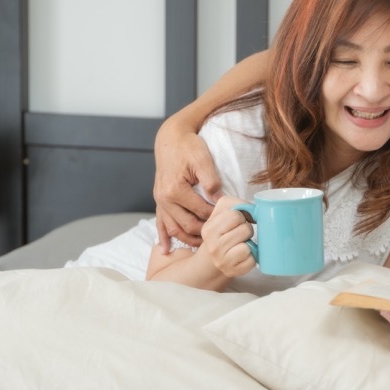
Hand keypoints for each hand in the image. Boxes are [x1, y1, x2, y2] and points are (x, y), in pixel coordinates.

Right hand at [154, 118, 220, 248]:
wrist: (170, 139)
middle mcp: (164, 198)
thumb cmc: (188, 147)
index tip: (230, 221)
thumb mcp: (203, 159)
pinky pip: (160, 223)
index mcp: (175, 190)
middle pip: (187, 225)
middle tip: (222, 236)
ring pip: (174, 228)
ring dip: (188, 239)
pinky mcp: (159, 201)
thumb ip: (211, 181)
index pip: (201, 212)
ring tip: (204, 246)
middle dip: (205, 232)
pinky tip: (166, 249)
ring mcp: (159, 201)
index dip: (216, 218)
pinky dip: (163, 237)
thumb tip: (220, 200)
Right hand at [199, 197, 256, 277]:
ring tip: (241, 244)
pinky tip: (243, 256)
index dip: (240, 217)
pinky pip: (251, 261)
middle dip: (246, 230)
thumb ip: (236, 204)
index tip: (236, 223)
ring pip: (247, 246)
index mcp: (209, 228)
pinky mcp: (232, 271)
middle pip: (245, 229)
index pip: (235, 215)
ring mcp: (221, 261)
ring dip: (248, 244)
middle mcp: (212, 246)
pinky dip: (251, 257)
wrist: (213, 259)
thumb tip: (254, 210)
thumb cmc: (222, 232)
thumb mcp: (222, 213)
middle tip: (239, 235)